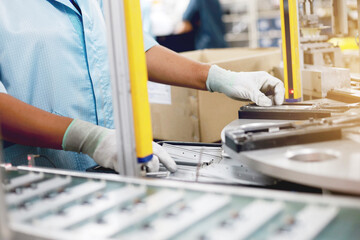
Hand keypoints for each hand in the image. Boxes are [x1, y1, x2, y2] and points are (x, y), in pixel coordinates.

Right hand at [62, 119, 176, 172]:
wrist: (97, 139)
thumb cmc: (116, 141)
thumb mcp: (133, 142)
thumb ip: (144, 150)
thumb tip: (157, 162)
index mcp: (141, 141)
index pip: (159, 151)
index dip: (168, 160)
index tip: (174, 168)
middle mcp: (135, 146)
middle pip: (152, 162)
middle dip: (153, 169)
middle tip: (149, 170)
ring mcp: (126, 154)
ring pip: (141, 170)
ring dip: (141, 173)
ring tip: (135, 168)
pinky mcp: (116, 161)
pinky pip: (128, 172)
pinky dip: (130, 173)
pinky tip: (126, 169)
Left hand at [206, 65, 284, 105]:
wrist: (225, 84)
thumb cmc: (236, 82)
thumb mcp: (249, 90)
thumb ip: (259, 97)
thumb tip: (269, 104)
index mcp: (265, 78)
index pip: (278, 85)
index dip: (280, 94)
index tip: (279, 103)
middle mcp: (264, 84)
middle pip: (276, 92)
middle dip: (275, 100)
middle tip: (272, 107)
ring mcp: (260, 90)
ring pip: (270, 98)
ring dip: (269, 103)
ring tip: (265, 108)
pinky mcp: (255, 95)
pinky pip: (263, 101)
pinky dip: (263, 105)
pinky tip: (260, 107)